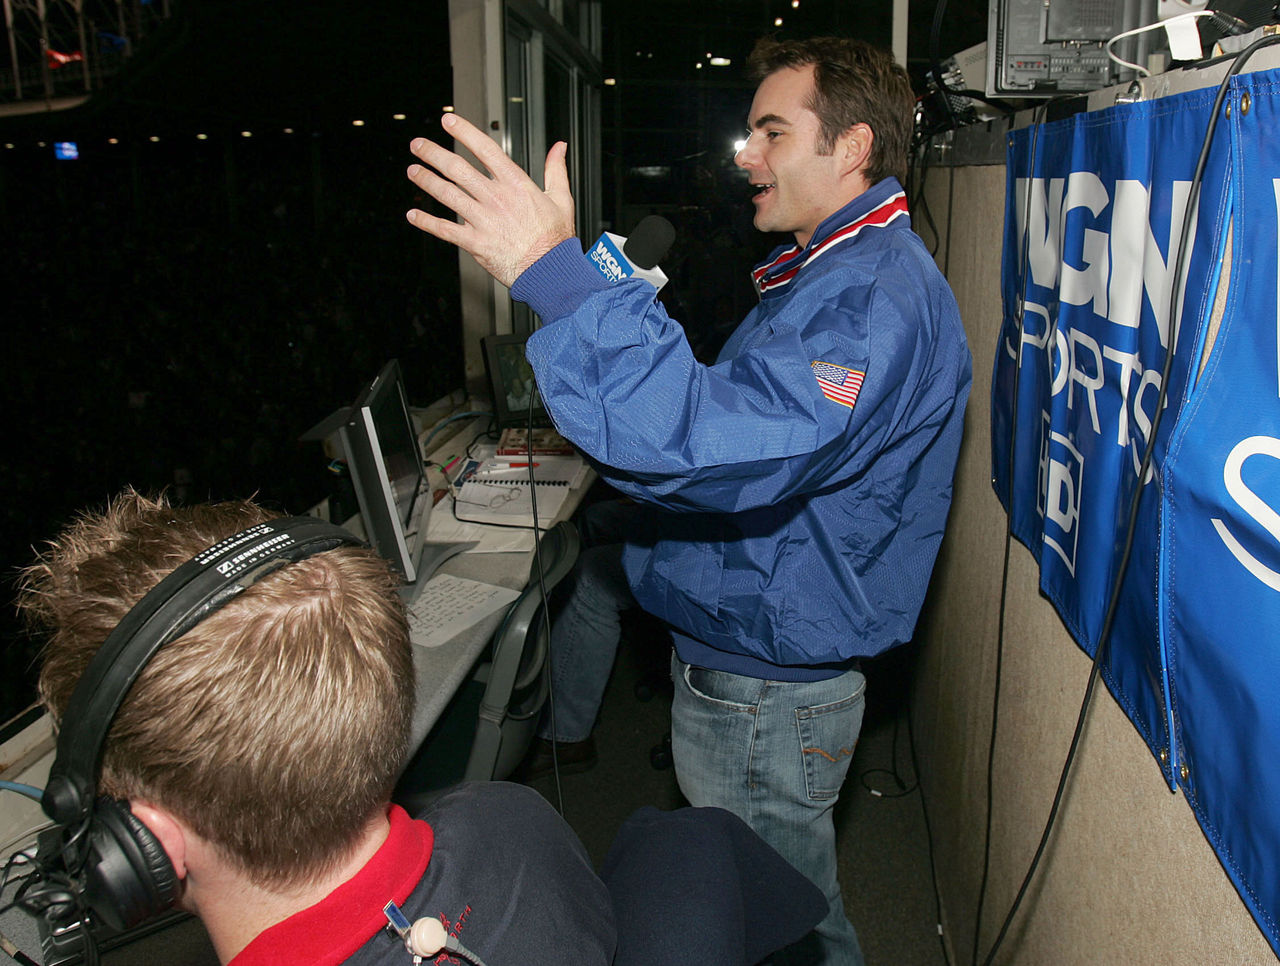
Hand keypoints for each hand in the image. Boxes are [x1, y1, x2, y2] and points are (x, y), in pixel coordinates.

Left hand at [405, 114, 576, 287]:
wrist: (550, 271)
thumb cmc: (555, 240)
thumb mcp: (561, 199)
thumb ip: (555, 170)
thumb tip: (558, 148)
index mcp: (516, 185)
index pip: (485, 149)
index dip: (464, 132)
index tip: (449, 121)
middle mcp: (496, 199)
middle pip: (458, 169)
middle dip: (434, 154)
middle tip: (419, 145)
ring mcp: (484, 220)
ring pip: (448, 194)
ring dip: (426, 181)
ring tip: (413, 171)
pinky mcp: (475, 243)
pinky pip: (445, 230)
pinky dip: (427, 222)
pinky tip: (414, 215)